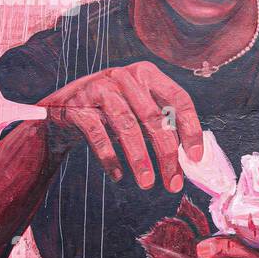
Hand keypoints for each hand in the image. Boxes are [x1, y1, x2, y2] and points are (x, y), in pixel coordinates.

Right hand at [39, 61, 203, 192]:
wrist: (62, 108)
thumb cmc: (110, 111)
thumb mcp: (138, 109)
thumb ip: (162, 124)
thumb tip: (190, 158)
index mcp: (147, 74)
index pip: (179, 99)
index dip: (191, 129)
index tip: (196, 158)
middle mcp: (125, 76)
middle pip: (154, 118)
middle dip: (167, 154)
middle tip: (174, 183)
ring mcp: (99, 88)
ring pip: (127, 126)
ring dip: (140, 159)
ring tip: (148, 184)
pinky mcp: (77, 105)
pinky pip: (97, 134)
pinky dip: (109, 157)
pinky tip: (118, 175)